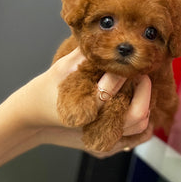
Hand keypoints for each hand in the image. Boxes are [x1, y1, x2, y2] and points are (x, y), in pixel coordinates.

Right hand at [8, 49, 152, 154]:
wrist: (34, 120)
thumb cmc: (46, 91)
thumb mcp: (61, 68)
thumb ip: (83, 53)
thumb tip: (102, 34)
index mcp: (82, 109)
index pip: (110, 91)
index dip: (121, 73)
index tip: (126, 63)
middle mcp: (95, 128)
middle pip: (136, 114)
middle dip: (144, 90)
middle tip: (142, 75)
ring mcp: (103, 141)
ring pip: (140, 126)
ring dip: (146, 105)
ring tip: (141, 88)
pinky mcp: (106, 147)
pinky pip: (136, 138)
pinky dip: (144, 125)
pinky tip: (140, 108)